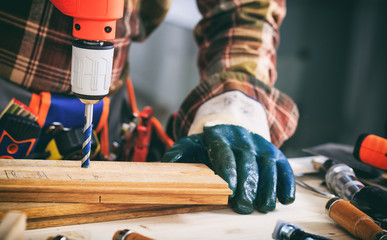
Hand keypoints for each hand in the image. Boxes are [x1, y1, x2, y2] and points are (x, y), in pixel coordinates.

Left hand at [162, 124, 294, 213]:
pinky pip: (283, 166)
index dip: (228, 171)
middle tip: (245, 206)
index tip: (229, 189)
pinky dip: (286, 182)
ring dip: (268, 187)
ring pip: (267, 165)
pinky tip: (285, 199)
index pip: (225, 154)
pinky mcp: (274, 152)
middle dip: (248, 185)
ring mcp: (260, 145)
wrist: (230, 126)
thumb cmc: (208, 143)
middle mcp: (243, 139)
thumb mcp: (190, 143)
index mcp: (220, 137)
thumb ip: (179, 154)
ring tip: (264, 206)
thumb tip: (168, 166)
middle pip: (247, 162)